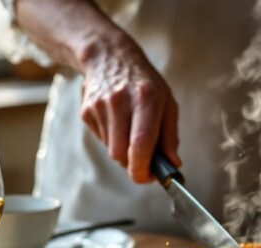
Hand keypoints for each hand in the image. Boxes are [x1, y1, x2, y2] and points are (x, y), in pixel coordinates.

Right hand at [79, 35, 180, 182]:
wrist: (109, 56)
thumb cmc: (145, 83)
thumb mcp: (167, 102)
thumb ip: (170, 135)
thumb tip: (174, 164)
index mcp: (145, 99)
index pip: (140, 143)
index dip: (143, 168)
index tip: (148, 177)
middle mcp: (120, 102)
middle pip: (120, 154)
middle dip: (133, 164)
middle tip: (145, 161)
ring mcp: (99, 106)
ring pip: (111, 150)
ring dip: (124, 150)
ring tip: (131, 129)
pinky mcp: (86, 111)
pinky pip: (102, 140)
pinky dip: (113, 139)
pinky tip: (118, 121)